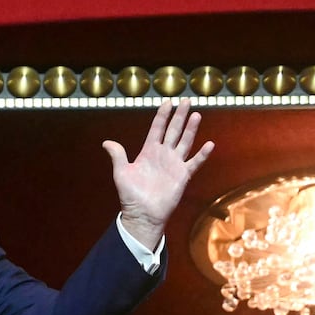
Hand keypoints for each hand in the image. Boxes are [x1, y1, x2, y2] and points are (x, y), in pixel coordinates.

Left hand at [102, 98, 212, 249]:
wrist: (142, 214)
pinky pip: (194, 162)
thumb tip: (106, 142)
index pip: (157, 129)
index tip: (167, 102)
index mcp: (149, 151)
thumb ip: (117, 156)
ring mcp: (174, 164)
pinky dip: (202, 154)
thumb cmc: (130, 195)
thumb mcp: (121, 173)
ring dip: (190, 129)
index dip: (162, 116)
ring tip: (196, 115)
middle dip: (179, 116)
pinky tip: (209, 144)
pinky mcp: (183, 176)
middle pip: (173, 131)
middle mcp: (163, 155)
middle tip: (186, 100)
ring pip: (185, 142)